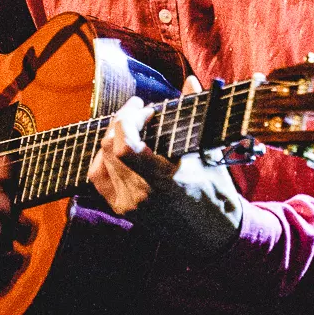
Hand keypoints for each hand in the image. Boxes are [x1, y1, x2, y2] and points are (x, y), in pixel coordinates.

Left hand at [87, 77, 243, 253]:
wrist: (213, 233)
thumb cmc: (215, 191)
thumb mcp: (209, 151)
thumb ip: (196, 113)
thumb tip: (190, 81)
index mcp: (163, 181)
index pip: (125, 148)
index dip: (127, 120)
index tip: (144, 107)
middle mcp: (140, 194)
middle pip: (110, 147)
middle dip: (122, 121)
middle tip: (139, 109)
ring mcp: (127, 204)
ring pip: (102, 159)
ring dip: (112, 136)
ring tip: (131, 125)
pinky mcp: (121, 209)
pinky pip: (98, 176)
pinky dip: (103, 157)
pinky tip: (117, 147)